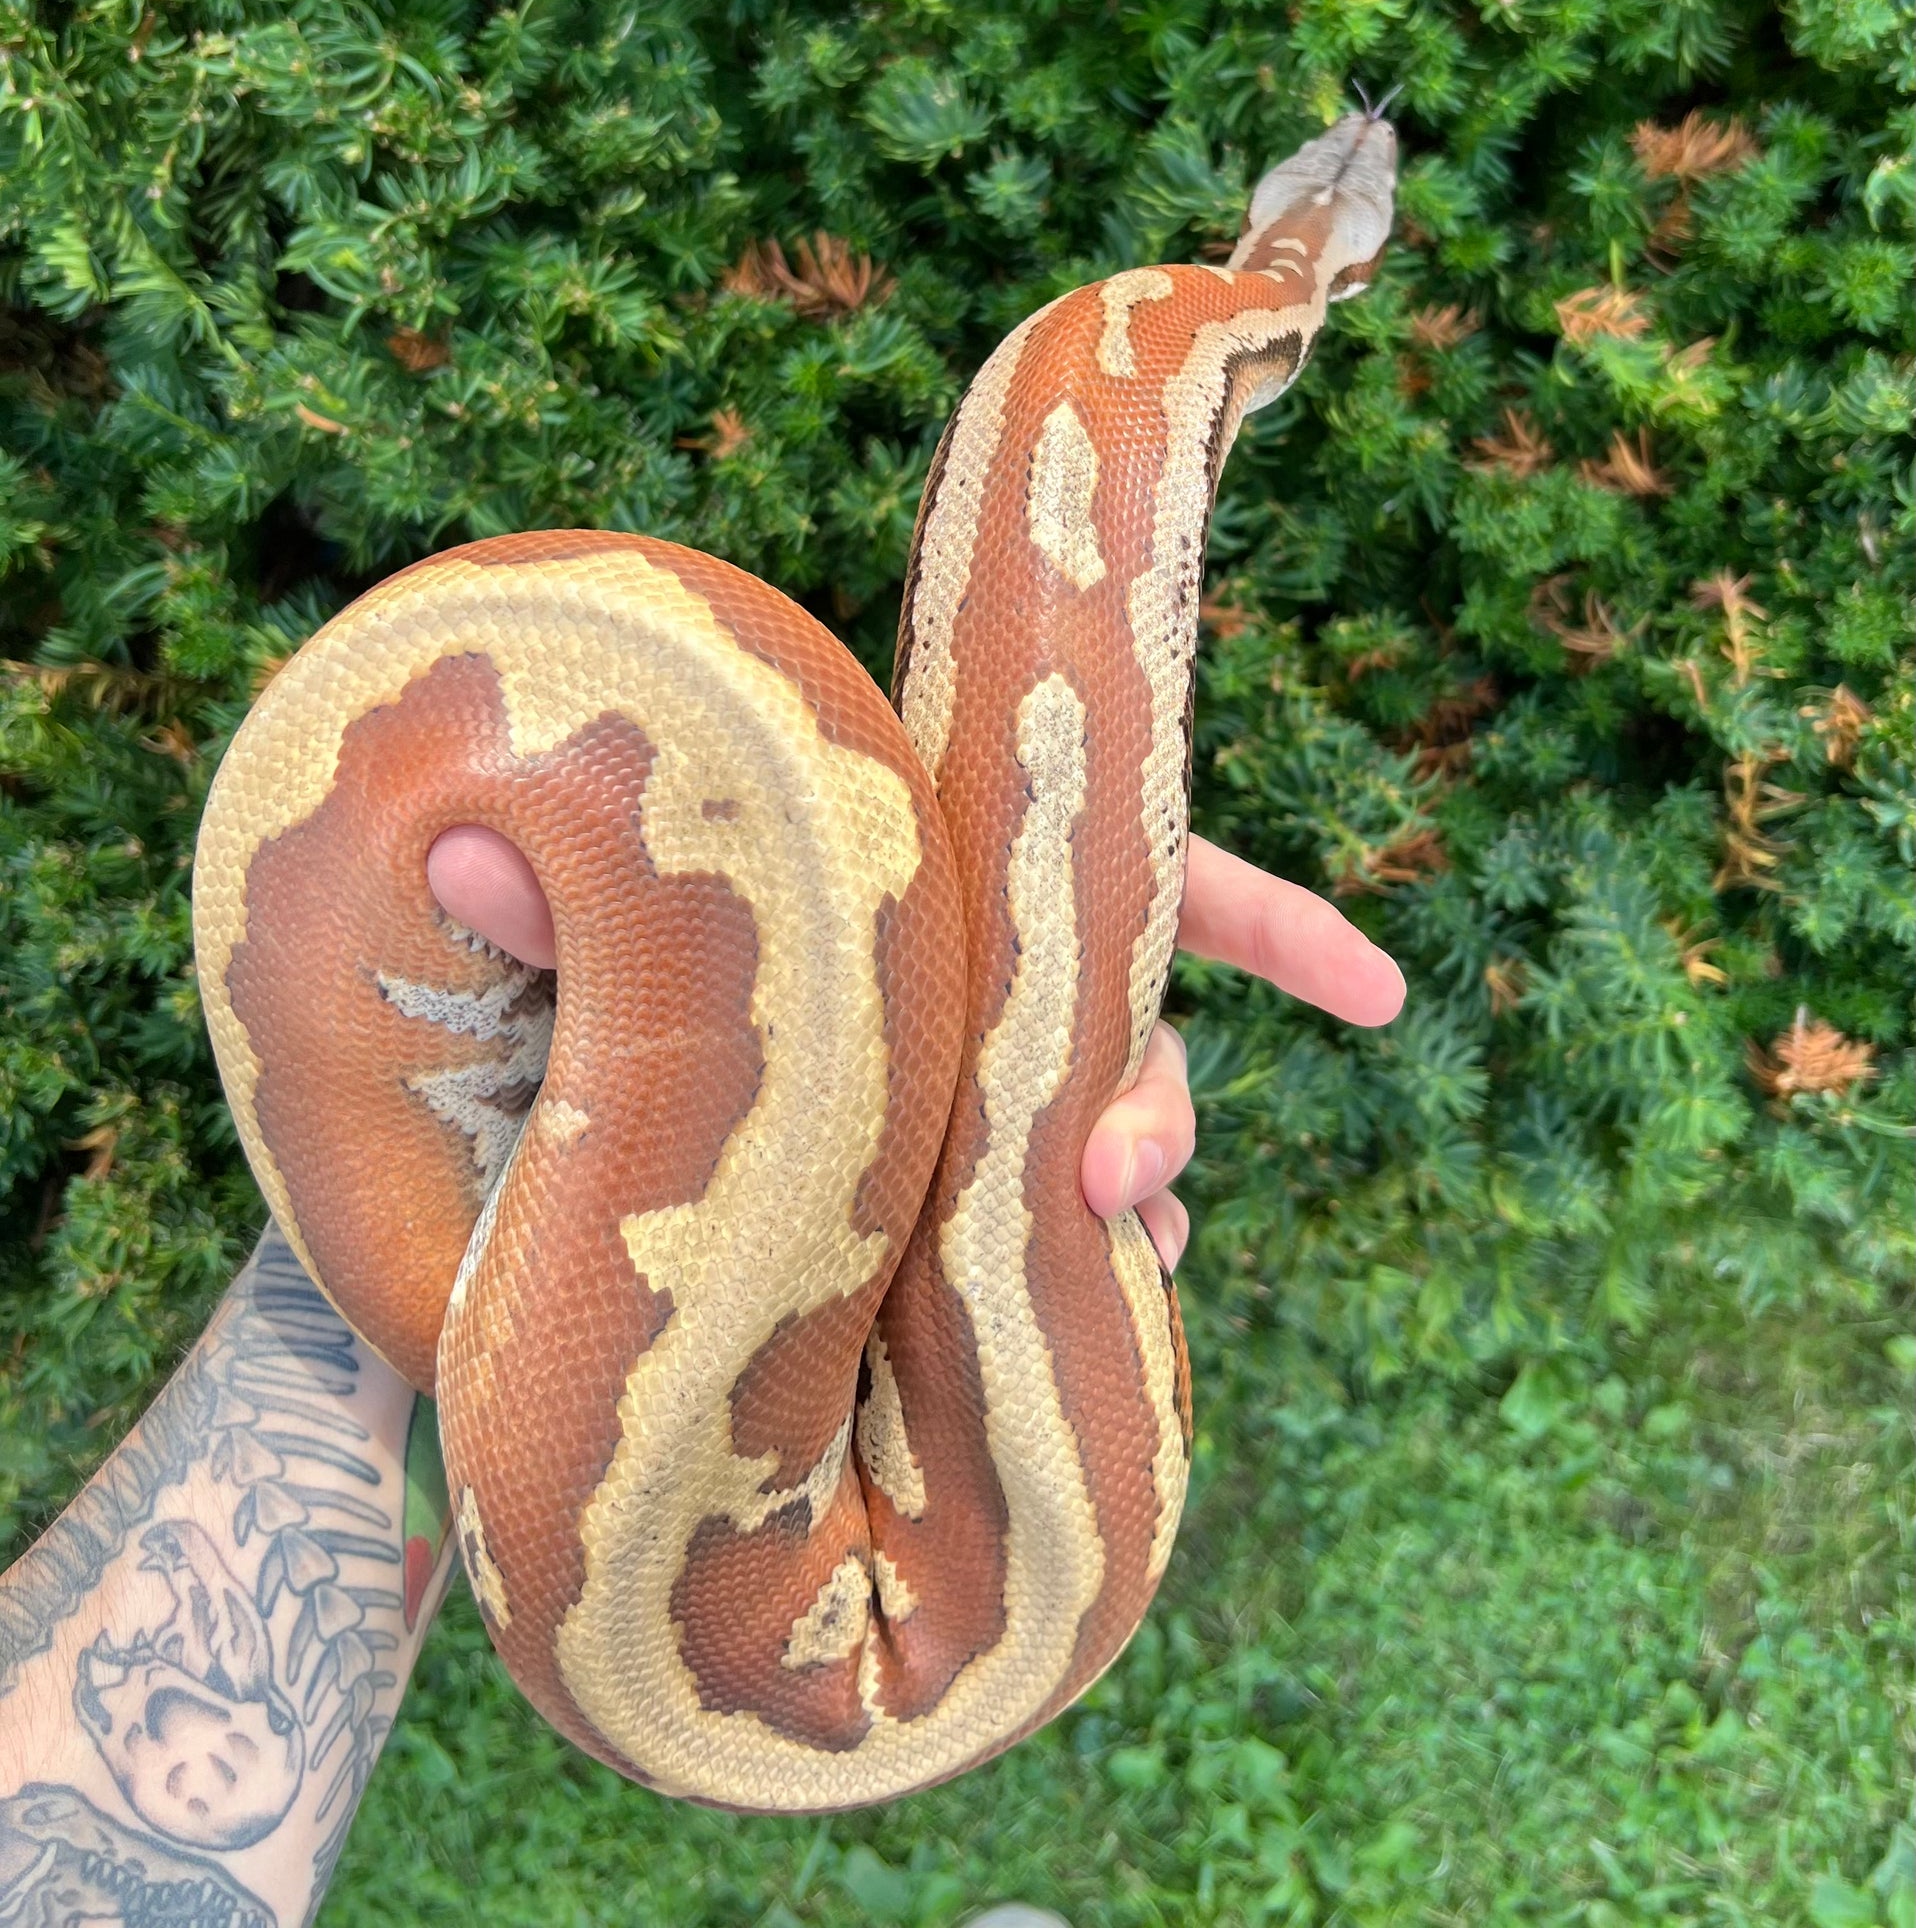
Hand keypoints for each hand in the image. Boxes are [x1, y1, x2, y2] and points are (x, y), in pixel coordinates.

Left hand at [425, 827, 1403, 1276]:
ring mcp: (938, 1089)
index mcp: (911, 889)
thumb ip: (535, 906)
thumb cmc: (543, 987)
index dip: (1250, 921)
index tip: (1376, 993)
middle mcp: (954, 984)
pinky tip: (1073, 1328)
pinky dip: (1059, 1274)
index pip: (1093, 872)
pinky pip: (1014, 1229)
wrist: (491, 1090)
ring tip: (1112, 1265)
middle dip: (1152, 1103)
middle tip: (1117, 1189)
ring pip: (1082, 1136)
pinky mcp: (898, 1188)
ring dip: (1121, 1200)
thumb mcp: (537, 949)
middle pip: (1112, 1025)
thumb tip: (466, 854)